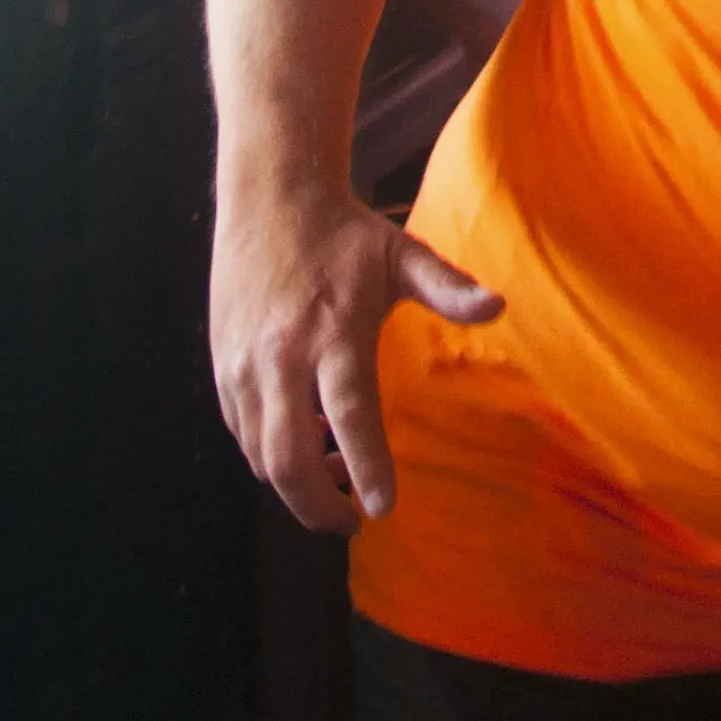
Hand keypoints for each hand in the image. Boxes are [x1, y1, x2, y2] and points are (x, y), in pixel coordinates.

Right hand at [210, 177, 500, 531]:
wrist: (271, 198)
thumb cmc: (346, 235)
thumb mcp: (402, 254)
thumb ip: (447, 288)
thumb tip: (498, 307)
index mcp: (334, 330)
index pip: (350, 413)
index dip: (365, 467)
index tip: (381, 510)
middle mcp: (282, 355)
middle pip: (288, 458)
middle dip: (317, 506)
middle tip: (351, 522)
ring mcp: (244, 364)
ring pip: (260, 455)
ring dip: (294, 483)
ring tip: (334, 477)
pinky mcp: (222, 367)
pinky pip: (243, 432)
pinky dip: (269, 453)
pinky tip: (304, 441)